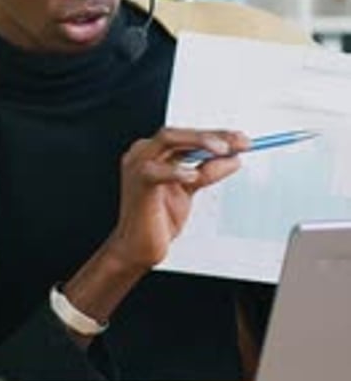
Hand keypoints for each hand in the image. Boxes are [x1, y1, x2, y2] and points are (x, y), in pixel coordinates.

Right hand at [109, 127, 248, 273]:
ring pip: (168, 140)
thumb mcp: (190, 189)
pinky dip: (175, 171)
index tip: (242, 140)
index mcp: (155, 152)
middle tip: (240, 142)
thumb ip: (208, 172)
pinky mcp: (138, 184)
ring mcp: (137, 166)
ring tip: (221, 149)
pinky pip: (154, 171)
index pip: (188, 136)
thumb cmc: (158, 218)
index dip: (217, 135)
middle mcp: (143, 153)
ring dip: (198, 142)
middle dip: (213, 135)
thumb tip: (233, 158)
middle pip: (181, 133)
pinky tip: (192, 175)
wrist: (138, 248)